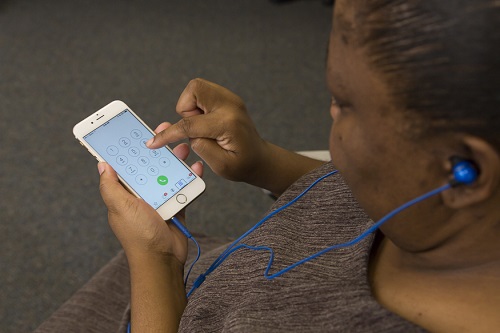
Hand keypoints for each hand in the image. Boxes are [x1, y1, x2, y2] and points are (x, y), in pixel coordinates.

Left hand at [98, 139, 202, 264]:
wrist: (162, 259)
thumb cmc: (138, 235)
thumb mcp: (120, 207)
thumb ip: (110, 186)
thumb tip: (102, 164)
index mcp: (124, 193)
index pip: (124, 166)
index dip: (127, 150)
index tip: (132, 132)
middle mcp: (140, 195)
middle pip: (148, 166)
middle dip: (155, 150)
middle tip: (163, 132)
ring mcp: (159, 200)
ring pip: (167, 174)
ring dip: (175, 161)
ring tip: (183, 147)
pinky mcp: (175, 205)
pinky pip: (182, 187)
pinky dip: (190, 178)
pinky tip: (195, 168)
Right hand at [147, 78, 268, 183]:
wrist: (259, 158)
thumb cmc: (242, 164)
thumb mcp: (220, 166)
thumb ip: (200, 147)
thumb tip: (183, 132)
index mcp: (228, 124)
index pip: (189, 125)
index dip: (168, 135)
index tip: (154, 142)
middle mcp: (230, 105)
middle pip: (194, 89)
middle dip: (185, 110)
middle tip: (194, 129)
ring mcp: (230, 98)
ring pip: (196, 87)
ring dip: (191, 108)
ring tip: (202, 127)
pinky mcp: (227, 97)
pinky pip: (202, 92)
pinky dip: (197, 106)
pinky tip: (206, 123)